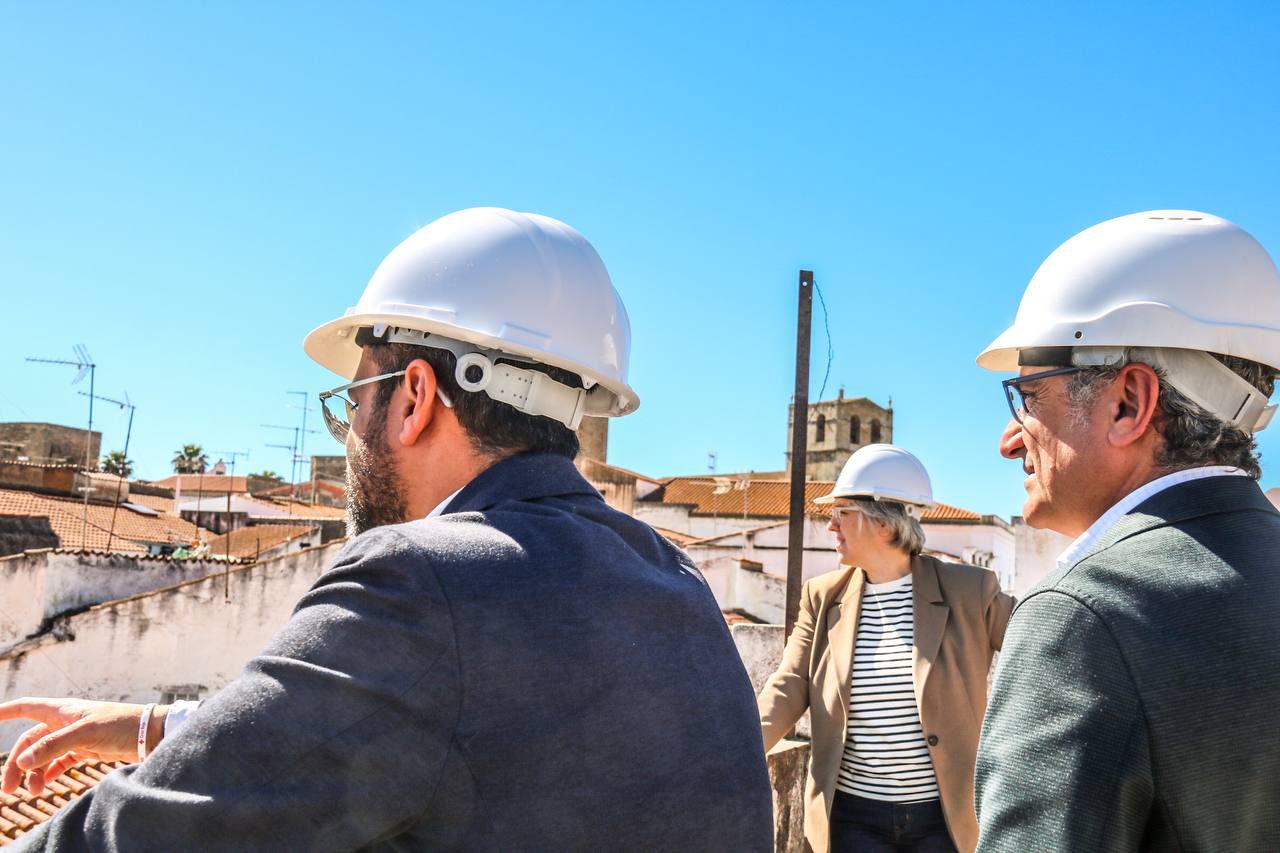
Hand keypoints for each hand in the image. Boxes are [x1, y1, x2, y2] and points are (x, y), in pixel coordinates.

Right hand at [0, 697, 166, 794]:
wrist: (152, 734)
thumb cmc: (122, 725)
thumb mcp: (86, 733)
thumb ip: (53, 745)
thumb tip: (22, 760)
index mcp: (63, 711)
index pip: (27, 707)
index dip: (6, 711)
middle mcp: (66, 722)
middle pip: (30, 742)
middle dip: (17, 764)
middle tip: (9, 790)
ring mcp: (75, 736)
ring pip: (43, 755)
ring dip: (34, 773)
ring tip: (34, 793)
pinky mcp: (86, 749)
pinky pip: (59, 762)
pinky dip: (50, 773)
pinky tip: (45, 785)